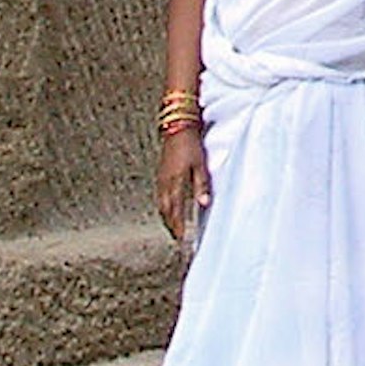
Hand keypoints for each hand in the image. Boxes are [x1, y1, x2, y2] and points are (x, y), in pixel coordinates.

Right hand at [155, 127, 209, 241]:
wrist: (177, 126)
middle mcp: (164, 183)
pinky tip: (169, 208)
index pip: (175, 210)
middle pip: (165, 210)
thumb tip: (204, 203)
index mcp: (174, 182)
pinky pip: (161, 196)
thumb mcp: (200, 164)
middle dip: (170, 225)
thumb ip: (201, 185)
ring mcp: (161, 178)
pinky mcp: (161, 174)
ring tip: (173, 227)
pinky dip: (164, 206)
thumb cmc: (190, 144)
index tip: (182, 238)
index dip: (178, 226)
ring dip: (167, 217)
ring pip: (161, 204)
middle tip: (177, 238)